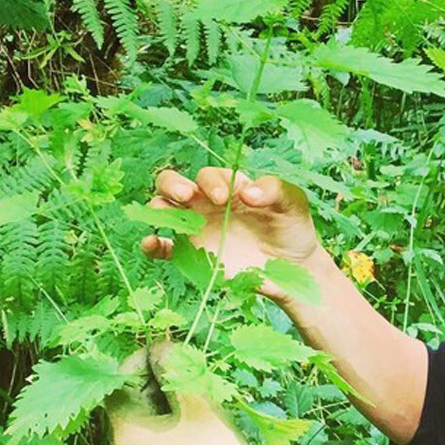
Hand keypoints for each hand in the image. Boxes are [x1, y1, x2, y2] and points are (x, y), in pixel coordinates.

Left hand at [106, 344, 318, 444]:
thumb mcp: (196, 399)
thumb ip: (171, 367)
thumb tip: (157, 348)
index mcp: (125, 434)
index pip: (117, 387)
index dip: (137, 364)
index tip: (162, 352)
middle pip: (127, 411)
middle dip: (149, 388)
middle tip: (178, 374)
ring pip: (140, 434)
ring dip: (158, 412)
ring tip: (186, 401)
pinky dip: (163, 436)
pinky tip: (189, 432)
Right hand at [141, 168, 325, 301]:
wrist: (294, 268)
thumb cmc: (292, 228)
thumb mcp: (293, 204)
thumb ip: (274, 190)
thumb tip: (248, 193)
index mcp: (227, 187)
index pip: (208, 176)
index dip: (212, 182)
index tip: (225, 198)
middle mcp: (205, 204)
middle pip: (173, 183)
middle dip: (173, 184)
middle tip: (188, 196)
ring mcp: (196, 229)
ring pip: (163, 210)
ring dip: (158, 209)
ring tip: (164, 217)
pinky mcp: (192, 256)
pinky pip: (165, 247)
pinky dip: (152, 244)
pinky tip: (150, 244)